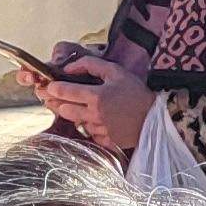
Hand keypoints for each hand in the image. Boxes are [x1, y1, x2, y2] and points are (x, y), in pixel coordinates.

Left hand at [35, 50, 150, 150]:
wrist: (156, 117)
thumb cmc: (136, 92)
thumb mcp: (115, 71)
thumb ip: (90, 64)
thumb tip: (68, 68)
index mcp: (96, 96)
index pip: (64, 92)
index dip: (52, 89)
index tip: (49, 87)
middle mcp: (94, 114)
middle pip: (63, 110)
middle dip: (57, 103)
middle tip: (55, 97)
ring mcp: (99, 129)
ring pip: (75, 122)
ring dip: (74, 114)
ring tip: (80, 106)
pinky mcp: (105, 140)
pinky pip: (89, 133)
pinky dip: (90, 126)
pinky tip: (96, 119)